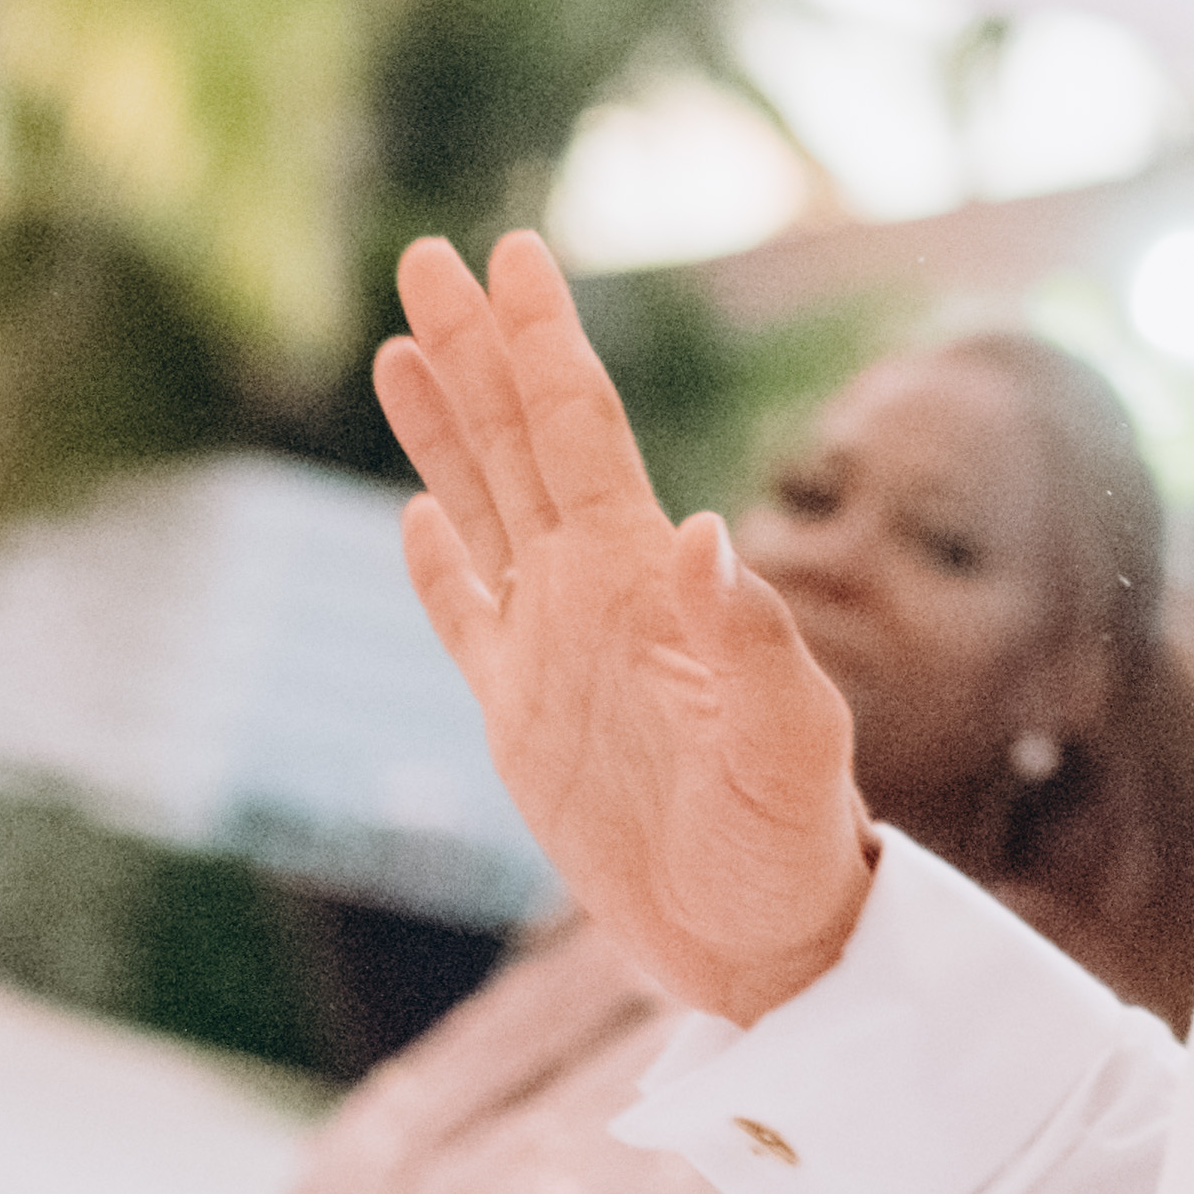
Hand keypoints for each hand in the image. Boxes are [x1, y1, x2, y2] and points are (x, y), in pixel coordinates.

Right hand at [376, 235, 875, 1023]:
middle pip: (517, 440)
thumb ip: (748, 642)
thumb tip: (707, 533)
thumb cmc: (793, 844)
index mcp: (644, 581)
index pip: (581, 429)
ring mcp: (552, 651)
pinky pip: (467, 620)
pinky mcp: (522, 722)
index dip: (544, 341)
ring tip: (400, 343)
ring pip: (482, 506)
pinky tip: (417, 513)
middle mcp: (593, 593)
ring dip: (445, 425)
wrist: (768, 943)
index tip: (513, 251)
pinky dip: (438, 563)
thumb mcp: (787, 744)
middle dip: (475, 347)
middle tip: (430, 254)